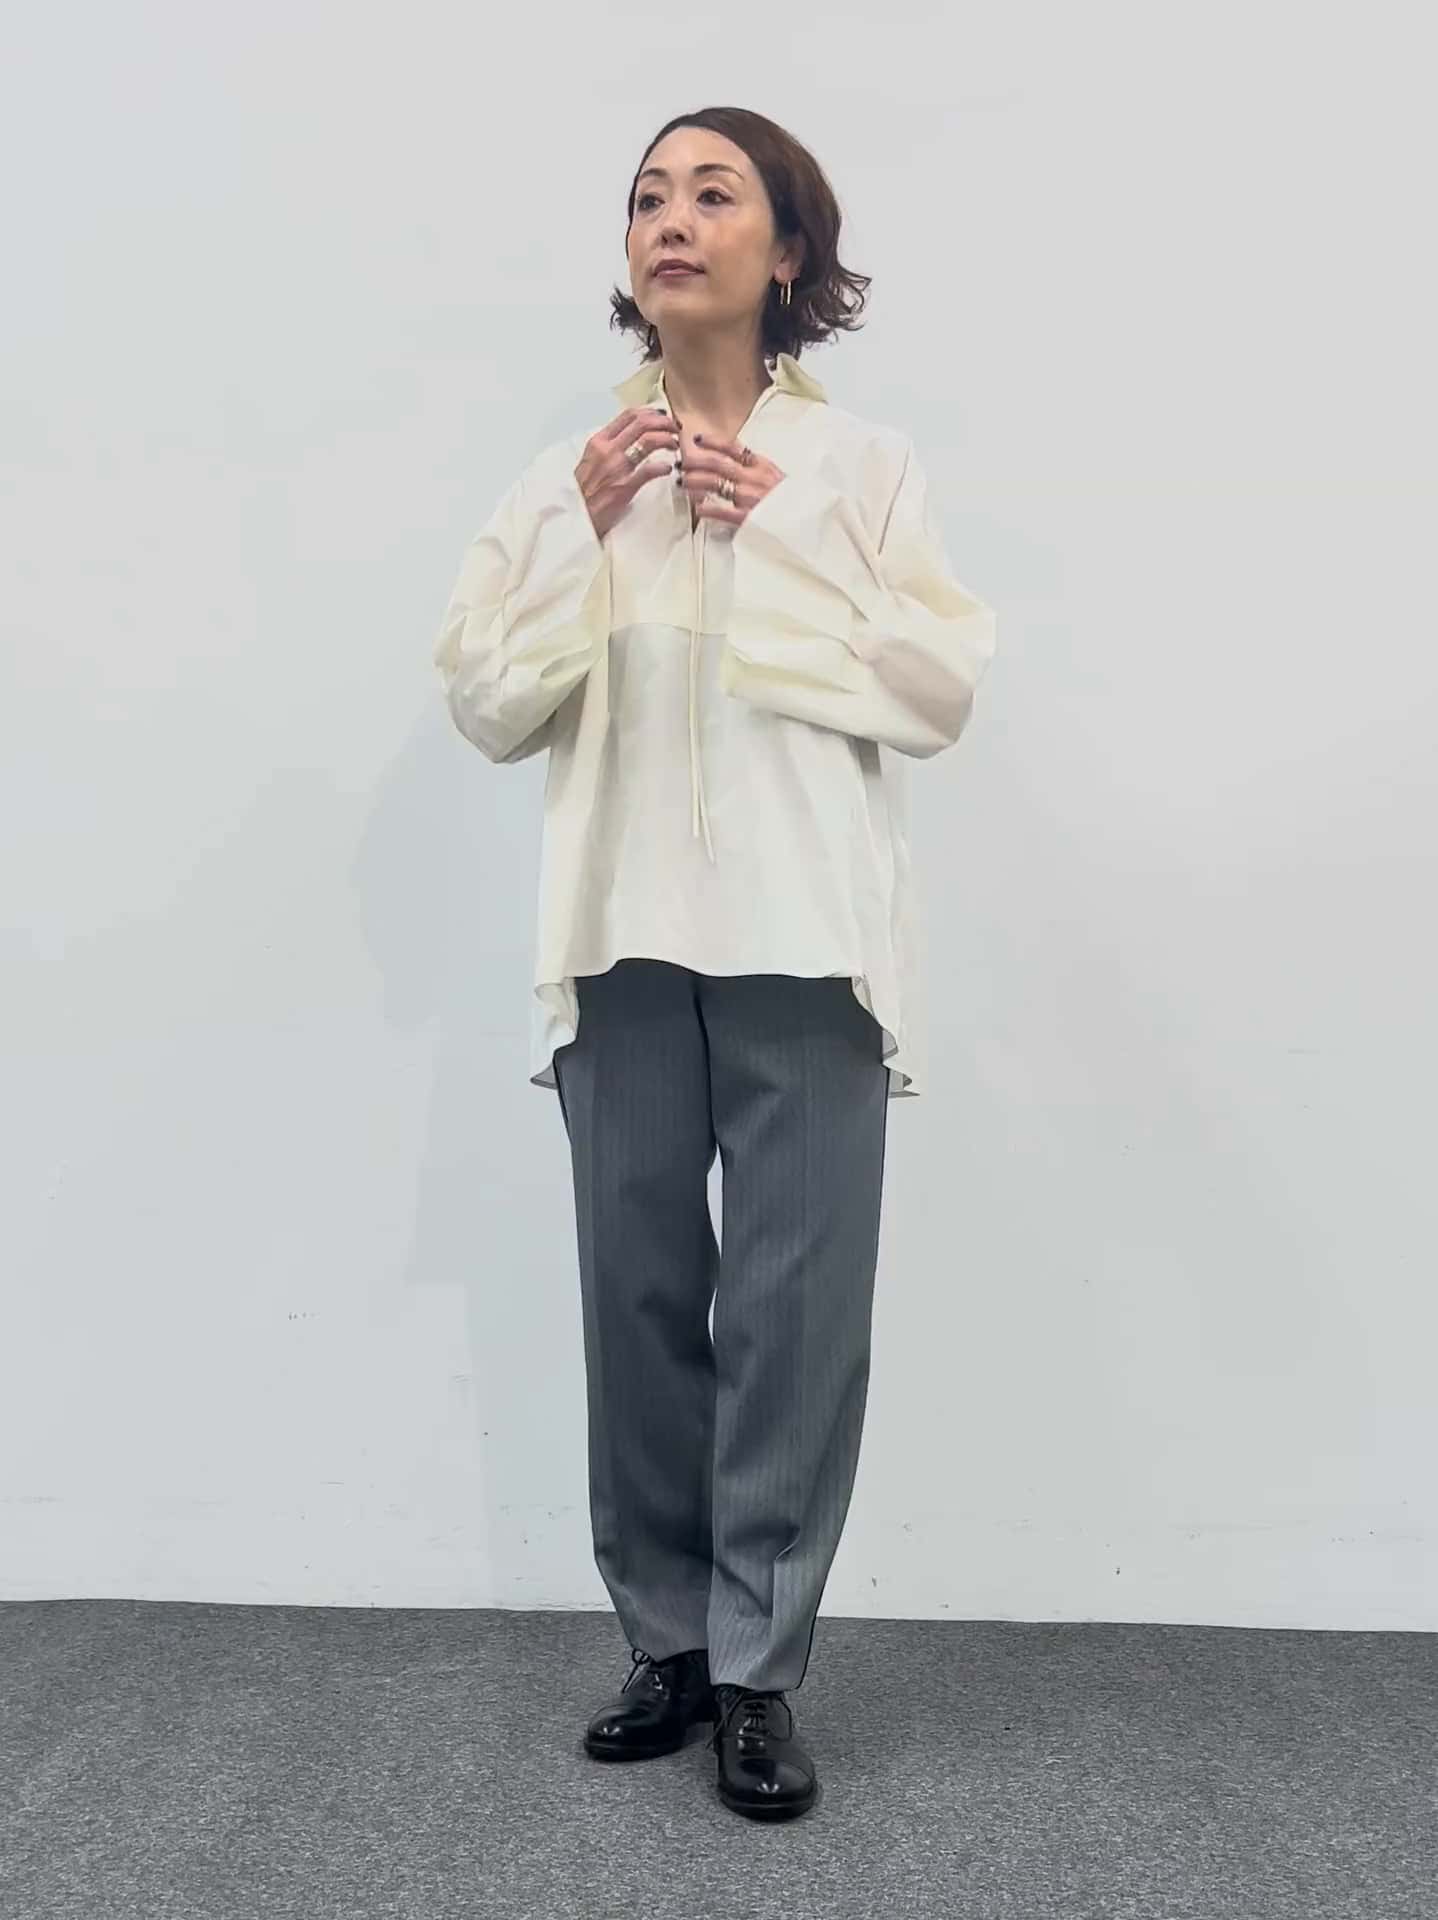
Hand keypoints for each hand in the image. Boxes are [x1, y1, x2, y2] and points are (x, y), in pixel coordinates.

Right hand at [575, 407, 680, 541]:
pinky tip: (668, 469)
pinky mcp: (625, 486)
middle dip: (664, 422)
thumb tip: (628, 437)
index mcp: (599, 441)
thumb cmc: (583, 491)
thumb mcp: (590, 460)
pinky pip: (650, 470)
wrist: (575, 516)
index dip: (650, 412)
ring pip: (649, 440)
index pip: (628, 415)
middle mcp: (608, 449)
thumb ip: (607, 447)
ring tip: (674, 445)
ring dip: (667, 439)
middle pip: (643, 423)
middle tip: (674, 429)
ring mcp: (617, 467)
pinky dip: (663, 467)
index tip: (662, 416)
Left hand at [678, 433, 786, 526]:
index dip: (713, 442)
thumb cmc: (796, 501)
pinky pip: (723, 511)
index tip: (698, 438)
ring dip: (696, 481)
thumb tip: (741, 465)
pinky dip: (708, 509)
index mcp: (762, 466)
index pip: (734, 448)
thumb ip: (759, 472)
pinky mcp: (749, 518)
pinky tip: (698, 509)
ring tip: (683, 482)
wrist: (810, 520)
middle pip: (718, 464)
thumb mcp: (779, 478)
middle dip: (697, 461)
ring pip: (716, 484)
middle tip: (682, 462)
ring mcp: (750, 497)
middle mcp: (753, 478)